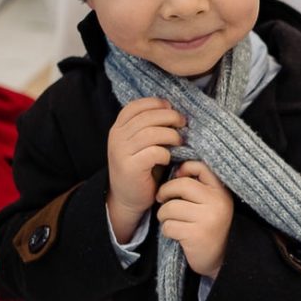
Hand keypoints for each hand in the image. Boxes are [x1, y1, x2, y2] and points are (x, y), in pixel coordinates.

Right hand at [107, 97, 184, 238]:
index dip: (155, 103)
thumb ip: (151, 127)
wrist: (128, 198)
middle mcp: (117, 137)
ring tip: (179, 141)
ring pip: (151, 133)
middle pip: (146, 117)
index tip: (170, 107)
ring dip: (171, 135)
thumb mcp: (142, 143)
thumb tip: (175, 111)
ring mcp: (121, 152)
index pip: (135, 106)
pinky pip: (154, 152)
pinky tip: (168, 158)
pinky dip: (166, 153)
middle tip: (183, 123)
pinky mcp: (130, 167)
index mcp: (119, 128)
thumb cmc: (142, 168)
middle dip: (169, 117)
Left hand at [156, 160, 233, 277]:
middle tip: (164, 202)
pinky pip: (168, 226)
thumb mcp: (211, 202)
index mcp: (221, 191)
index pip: (200, 167)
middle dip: (165, 194)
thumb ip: (198, 185)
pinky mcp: (196, 234)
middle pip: (180, 185)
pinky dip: (167, 231)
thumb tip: (177, 170)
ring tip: (172, 221)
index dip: (183, 169)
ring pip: (169, 208)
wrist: (221, 258)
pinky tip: (177, 235)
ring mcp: (208, 218)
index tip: (178, 178)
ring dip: (164, 216)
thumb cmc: (209, 225)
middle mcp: (218, 202)